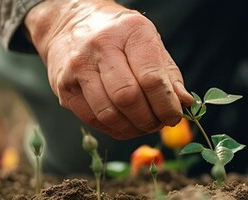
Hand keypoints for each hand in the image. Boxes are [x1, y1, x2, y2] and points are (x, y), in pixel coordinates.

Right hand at [25, 0, 191, 138]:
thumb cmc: (120, 36)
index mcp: (130, 32)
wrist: (69, 23)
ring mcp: (78, 68)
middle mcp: (101, 47)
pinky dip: (115, 129)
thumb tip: (184, 103)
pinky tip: (126, 124)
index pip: (151, 79)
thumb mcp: (150, 42)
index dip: (167, 105)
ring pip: (109, 113)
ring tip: (144, 124)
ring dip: (133, 128)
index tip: (174, 115)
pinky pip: (93, 119)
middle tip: (159, 123)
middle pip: (129, 98)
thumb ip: (169, 74)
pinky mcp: (64, 87)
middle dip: (150, 119)